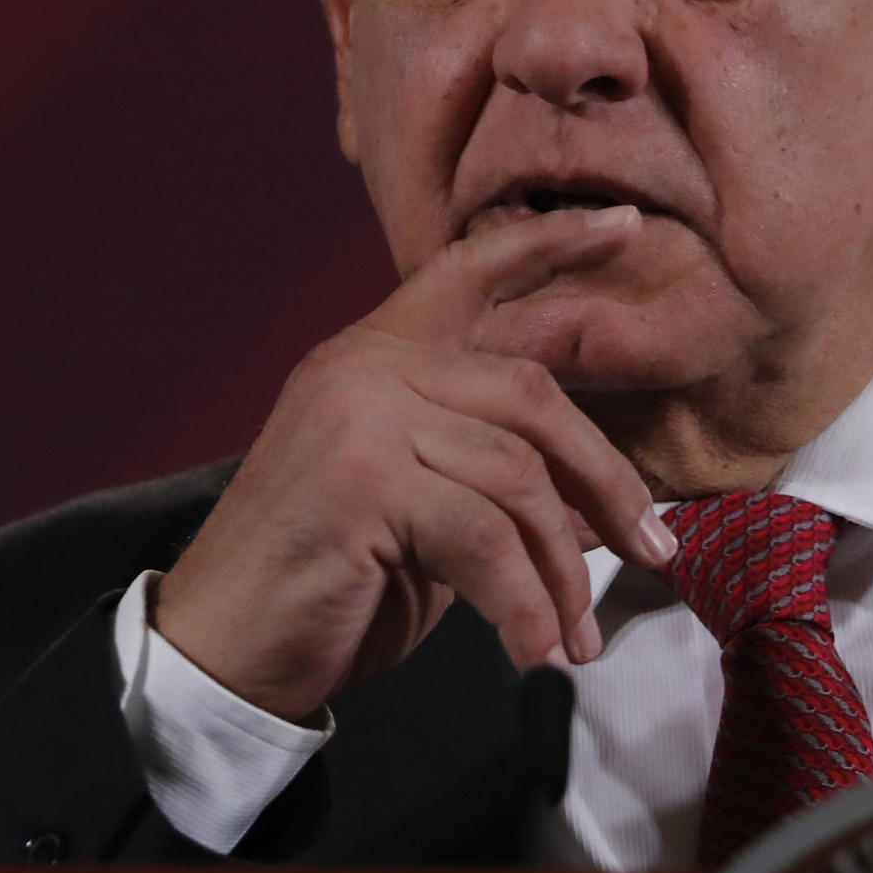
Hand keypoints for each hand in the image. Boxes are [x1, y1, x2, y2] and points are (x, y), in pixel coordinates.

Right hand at [153, 205, 675, 721]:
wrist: (218, 651)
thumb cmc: (329, 585)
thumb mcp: (425, 515)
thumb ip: (493, 480)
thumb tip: (601, 504)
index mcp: (375, 355)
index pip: (469, 271)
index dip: (552, 244)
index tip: (627, 222)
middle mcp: (365, 366)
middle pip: (532, 397)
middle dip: (607, 480)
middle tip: (655, 551)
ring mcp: (358, 415)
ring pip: (518, 477)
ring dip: (562, 569)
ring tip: (576, 637)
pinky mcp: (360, 478)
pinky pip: (485, 537)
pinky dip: (524, 603)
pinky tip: (531, 648)